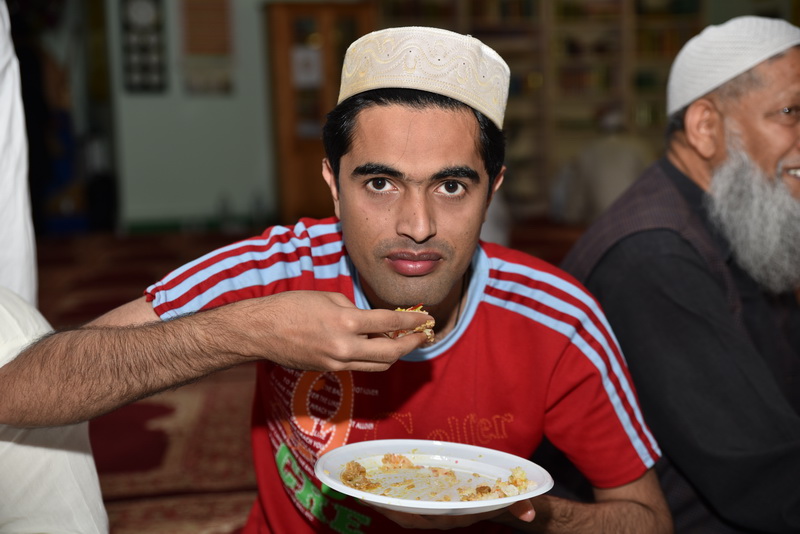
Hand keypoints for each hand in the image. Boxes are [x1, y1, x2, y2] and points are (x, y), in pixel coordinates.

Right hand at [218, 291, 432, 371]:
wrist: (261, 331)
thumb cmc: (291, 306)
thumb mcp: (328, 298)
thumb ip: (354, 310)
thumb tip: (371, 321)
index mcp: (346, 322)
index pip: (390, 324)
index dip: (413, 322)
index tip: (426, 318)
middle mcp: (345, 347)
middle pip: (391, 353)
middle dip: (411, 344)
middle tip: (424, 335)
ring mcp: (337, 363)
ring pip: (378, 364)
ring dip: (396, 354)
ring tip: (406, 342)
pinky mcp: (330, 370)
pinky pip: (360, 365)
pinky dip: (373, 357)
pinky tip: (378, 346)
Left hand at [366, 499, 534, 529]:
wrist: (499, 504)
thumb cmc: (499, 497)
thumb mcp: (509, 500)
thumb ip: (519, 505)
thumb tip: (530, 513)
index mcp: (456, 515)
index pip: (431, 517)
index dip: (410, 512)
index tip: (391, 504)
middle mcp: (441, 518)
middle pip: (410, 516)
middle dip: (387, 508)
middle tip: (366, 495)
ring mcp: (432, 513)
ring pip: (403, 513)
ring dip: (383, 505)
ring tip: (361, 492)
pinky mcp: (425, 506)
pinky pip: (402, 507)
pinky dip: (387, 500)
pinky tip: (372, 490)